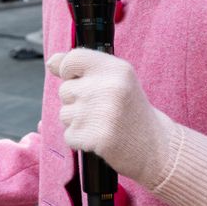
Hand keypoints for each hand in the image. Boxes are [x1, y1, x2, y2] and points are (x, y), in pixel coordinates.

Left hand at [47, 48, 176, 189]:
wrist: (155, 146)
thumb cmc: (130, 110)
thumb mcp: (115, 79)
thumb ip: (83, 67)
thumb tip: (51, 62)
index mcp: (115, 68)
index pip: (72, 59)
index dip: (69, 71)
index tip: (80, 81)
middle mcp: (108, 87)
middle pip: (65, 90)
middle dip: (76, 102)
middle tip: (102, 109)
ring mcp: (102, 113)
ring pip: (64, 114)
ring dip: (78, 122)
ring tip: (102, 124)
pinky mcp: (97, 137)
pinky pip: (69, 135)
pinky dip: (79, 140)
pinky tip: (99, 138)